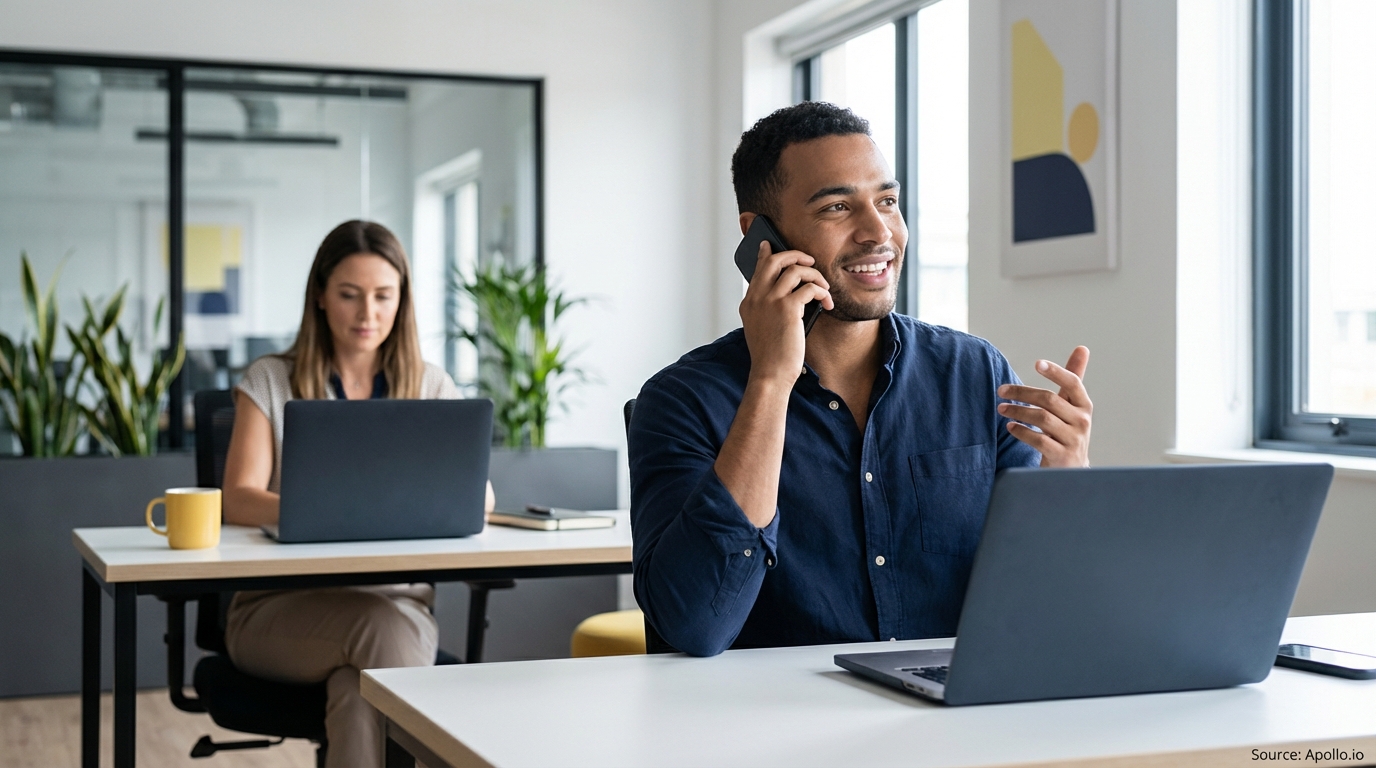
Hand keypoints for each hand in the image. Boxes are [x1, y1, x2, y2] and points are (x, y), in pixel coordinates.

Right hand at [738, 240, 833, 385]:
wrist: (770, 374)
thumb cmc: (770, 356)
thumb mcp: (761, 328)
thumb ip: (767, 309)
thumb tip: (788, 295)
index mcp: (749, 302)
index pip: (758, 269)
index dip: (766, 254)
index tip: (770, 246)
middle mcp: (757, 297)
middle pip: (774, 260)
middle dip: (795, 255)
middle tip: (809, 261)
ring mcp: (771, 301)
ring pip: (796, 270)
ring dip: (815, 275)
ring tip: (823, 288)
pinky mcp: (788, 308)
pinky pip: (810, 288)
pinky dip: (822, 292)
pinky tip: (827, 303)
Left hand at [997, 346, 1091, 467]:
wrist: (1070, 471)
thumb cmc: (1067, 431)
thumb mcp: (1072, 406)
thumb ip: (1073, 379)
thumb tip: (1082, 348)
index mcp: (1084, 406)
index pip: (1073, 383)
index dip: (1056, 372)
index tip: (1037, 364)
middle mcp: (1082, 421)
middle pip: (1049, 400)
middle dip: (1022, 393)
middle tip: (1001, 390)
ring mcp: (1074, 440)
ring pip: (1042, 418)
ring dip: (1017, 411)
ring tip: (1002, 408)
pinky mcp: (1062, 456)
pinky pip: (1039, 440)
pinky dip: (1021, 431)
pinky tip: (1010, 426)